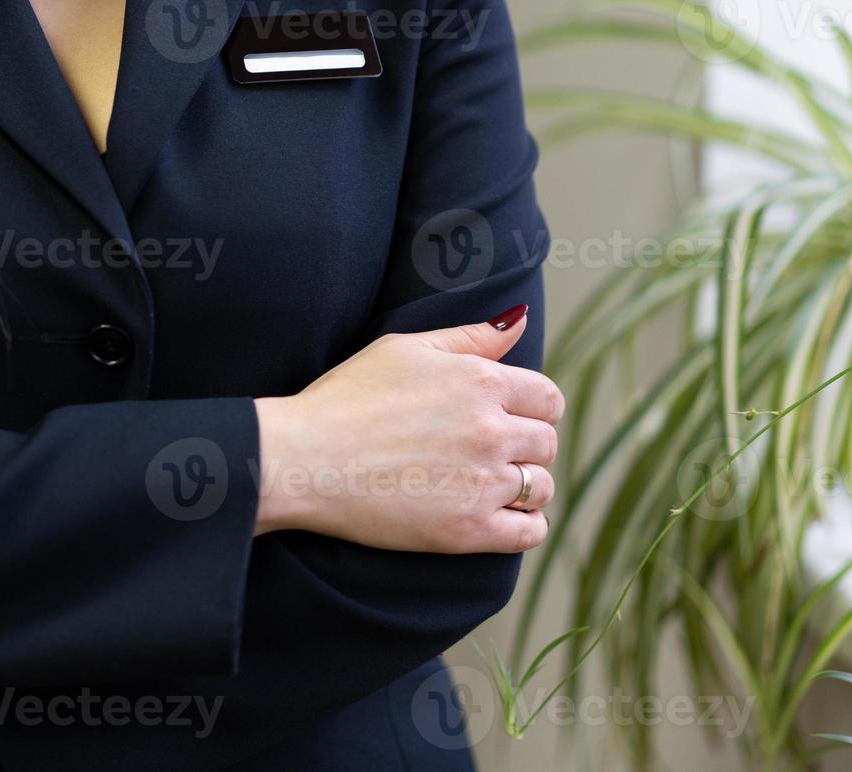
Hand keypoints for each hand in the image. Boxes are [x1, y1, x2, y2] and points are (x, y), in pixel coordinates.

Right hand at [254, 306, 562, 554]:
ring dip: (524, 487)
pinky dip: (523, 526)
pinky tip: (498, 518)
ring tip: (488, 486)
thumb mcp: (406, 349)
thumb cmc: (346, 398)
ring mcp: (482, 483)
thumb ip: (471, 337)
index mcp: (481, 382)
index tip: (508, 419)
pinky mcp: (467, 530)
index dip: (531, 409)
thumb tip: (520, 319)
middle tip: (486, 453)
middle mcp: (491, 430)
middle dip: (525, 446)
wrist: (303, 460)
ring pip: (540, 487)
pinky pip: (529, 532)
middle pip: (546, 443)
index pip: (548, 398)